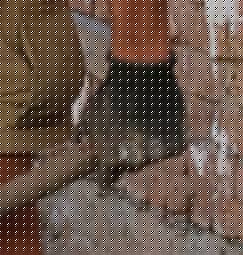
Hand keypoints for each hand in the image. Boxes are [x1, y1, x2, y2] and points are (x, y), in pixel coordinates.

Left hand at [90, 53, 187, 175]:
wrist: (139, 75)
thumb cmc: (109, 94)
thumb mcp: (88, 115)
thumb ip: (83, 135)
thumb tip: (78, 145)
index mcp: (110, 158)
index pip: (106, 179)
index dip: (106, 175)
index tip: (107, 169)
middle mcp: (134, 162)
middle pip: (129, 167)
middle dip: (126, 156)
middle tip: (127, 138)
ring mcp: (156, 154)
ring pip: (149, 158)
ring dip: (146, 148)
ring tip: (143, 127)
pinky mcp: (174, 145)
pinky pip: (169, 149)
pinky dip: (166, 141)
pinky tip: (159, 125)